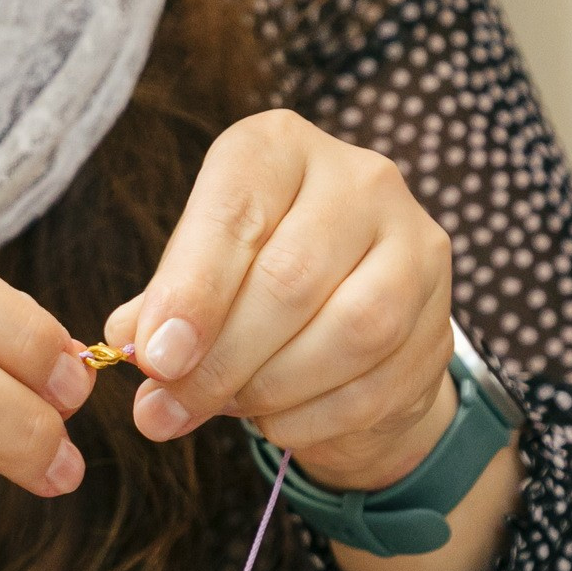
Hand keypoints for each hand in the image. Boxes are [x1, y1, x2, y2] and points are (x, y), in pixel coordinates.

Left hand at [106, 109, 456, 491]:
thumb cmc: (250, 288)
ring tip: (225, 408)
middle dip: (220, 360)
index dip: (191, 292)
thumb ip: (160, 308)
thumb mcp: (195, 279)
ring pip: (350, 331)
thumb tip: (131, 346)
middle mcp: (359, 180)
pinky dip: (311, 418)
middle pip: (291, 278)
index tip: (155, 359)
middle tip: (170, 407)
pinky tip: (275, 421)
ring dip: (270, 389)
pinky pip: (375, 385)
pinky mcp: (440, 319)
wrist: (344, 330)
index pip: (235, 212)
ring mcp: (414, 245)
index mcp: (279, 150)